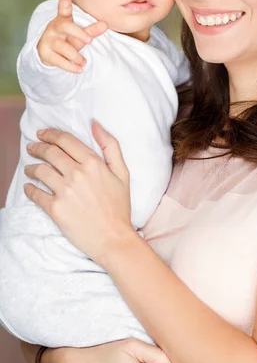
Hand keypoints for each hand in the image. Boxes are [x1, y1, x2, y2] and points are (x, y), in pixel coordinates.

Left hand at [24, 122, 133, 263]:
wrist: (113, 238)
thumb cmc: (119, 206)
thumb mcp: (122, 173)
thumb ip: (110, 146)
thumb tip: (95, 124)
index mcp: (93, 163)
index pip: (66, 141)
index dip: (51, 134)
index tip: (42, 134)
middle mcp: (77, 174)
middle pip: (50, 153)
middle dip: (37, 147)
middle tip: (32, 147)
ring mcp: (65, 191)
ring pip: (40, 171)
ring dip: (31, 167)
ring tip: (29, 169)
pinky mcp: (55, 209)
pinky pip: (36, 194)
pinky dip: (29, 189)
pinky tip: (29, 187)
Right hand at [37, 0, 107, 72]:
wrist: (48, 54)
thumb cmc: (67, 40)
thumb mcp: (80, 35)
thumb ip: (92, 31)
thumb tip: (106, 24)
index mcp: (63, 20)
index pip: (63, 8)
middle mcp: (54, 27)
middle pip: (66, 26)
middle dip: (78, 33)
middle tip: (89, 41)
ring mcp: (48, 39)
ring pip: (64, 47)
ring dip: (76, 56)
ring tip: (84, 62)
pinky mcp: (44, 52)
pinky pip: (59, 60)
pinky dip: (70, 66)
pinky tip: (79, 69)